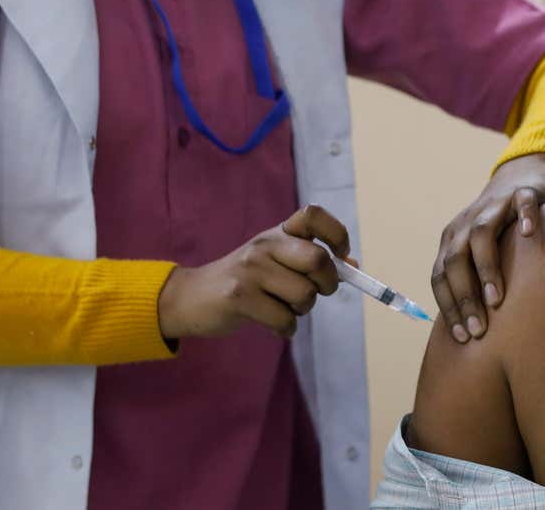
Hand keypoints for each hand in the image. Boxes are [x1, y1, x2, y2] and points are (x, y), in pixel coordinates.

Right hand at [159, 205, 350, 339]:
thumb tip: (354, 265)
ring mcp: (251, 270)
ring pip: (305, 296)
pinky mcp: (239, 297)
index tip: (341, 255)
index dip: (336, 234)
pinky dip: (286, 329)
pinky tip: (272, 323)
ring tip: (284, 308)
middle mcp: (265, 245)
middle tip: (316, 293)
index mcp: (277, 233)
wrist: (191, 298)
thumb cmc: (245, 282)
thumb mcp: (276, 262)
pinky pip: (285, 320)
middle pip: (318, 260)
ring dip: (302, 311)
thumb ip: (310, 262)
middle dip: (327, 285)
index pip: (314, 215)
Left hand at [431, 153, 544, 343]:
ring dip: (486, 268)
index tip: (462, 337)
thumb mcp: (481, 254)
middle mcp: (467, 223)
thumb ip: (474, 282)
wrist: (523, 178)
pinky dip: (525, 217)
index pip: (440, 276)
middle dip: (464, 297)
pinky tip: (530, 235)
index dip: (448, 307)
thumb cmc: (503, 231)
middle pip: (455, 259)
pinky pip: (522, 203)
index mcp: (452, 240)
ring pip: (482, 234)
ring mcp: (494, 205)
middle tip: (479, 329)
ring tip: (497, 299)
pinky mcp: (523, 193)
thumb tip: (471, 333)